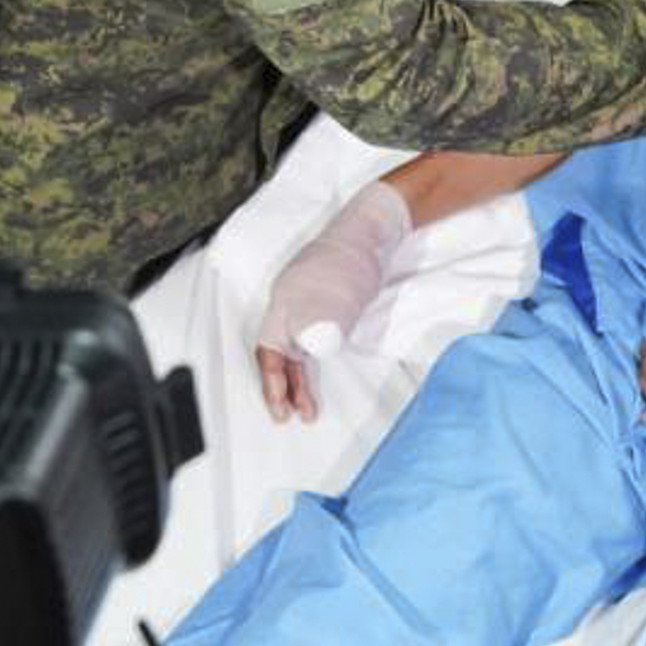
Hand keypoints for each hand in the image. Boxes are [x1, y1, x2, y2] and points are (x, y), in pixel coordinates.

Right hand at [253, 179, 409, 424]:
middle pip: (278, 352)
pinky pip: (308, 339)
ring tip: (308, 407)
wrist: (375, 229)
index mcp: (285, 301)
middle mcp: (289, 302)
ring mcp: (305, 301)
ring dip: (298, 378)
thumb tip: (313, 349)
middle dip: (282, 387)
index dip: (272, 381)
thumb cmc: (354, 261)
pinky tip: (318, 372)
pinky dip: (310, 361)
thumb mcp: (340, 297)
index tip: (283, 409)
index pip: (270, 349)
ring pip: (293, 347)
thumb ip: (323, 325)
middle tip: (292, 416)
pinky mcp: (324, 301)